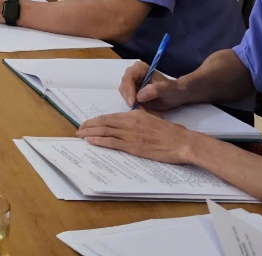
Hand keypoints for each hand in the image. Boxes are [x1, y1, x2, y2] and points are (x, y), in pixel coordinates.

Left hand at [76, 109, 196, 163]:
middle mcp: (130, 122)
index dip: (97, 120)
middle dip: (89, 126)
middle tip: (79, 129)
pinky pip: (112, 142)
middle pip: (104, 122)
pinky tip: (90, 141)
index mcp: (135, 115)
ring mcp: (131, 134)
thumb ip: (141, 119)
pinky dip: (99, 141)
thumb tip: (132, 119)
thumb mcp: (153, 119)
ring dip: (90, 133)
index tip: (89, 123)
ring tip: (80, 135)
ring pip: (105, 131)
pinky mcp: (134, 146)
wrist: (182, 142)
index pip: (110, 117)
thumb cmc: (172, 133)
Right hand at [118, 58, 188, 110]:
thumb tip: (139, 96)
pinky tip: (144, 110)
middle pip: (124, 87)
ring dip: (132, 104)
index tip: (133, 103)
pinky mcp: (132, 93)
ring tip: (144, 110)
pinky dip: (135, 107)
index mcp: (140, 68)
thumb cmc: (172, 90)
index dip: (129, 90)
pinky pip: (129, 101)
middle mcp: (133, 74)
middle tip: (138, 109)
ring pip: (125, 95)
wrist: (177, 95)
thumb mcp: (166, 89)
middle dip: (129, 99)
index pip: (128, 78)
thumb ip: (154, 90)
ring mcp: (132, 84)